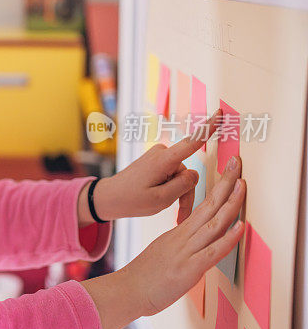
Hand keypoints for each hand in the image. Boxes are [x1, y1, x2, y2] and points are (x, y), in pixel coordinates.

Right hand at [81, 153, 244, 328]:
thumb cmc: (144, 277)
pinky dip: (228, 238)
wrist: (127, 290)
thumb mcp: (163, 253)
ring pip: (213, 223)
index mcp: (179, 233)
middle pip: (209, 206)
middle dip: (227, 183)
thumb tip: (194, 244)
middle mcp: (183, 237)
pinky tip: (240, 227)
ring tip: (243, 185)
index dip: (219, 187)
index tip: (230, 171)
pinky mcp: (189, 269)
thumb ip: (180, 245)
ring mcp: (186, 252)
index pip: (204, 205)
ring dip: (231, 203)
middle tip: (237, 162)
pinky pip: (212, 251)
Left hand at [87, 108, 222, 222]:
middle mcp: (162, 153)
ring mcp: (159, 157)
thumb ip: (183, 186)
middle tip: (179, 215)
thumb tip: (195, 173)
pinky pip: (172, 176)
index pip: (191, 142)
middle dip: (185, 194)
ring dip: (178, 195)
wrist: (108, 198)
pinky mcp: (157, 162)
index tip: (220, 113)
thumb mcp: (161, 199)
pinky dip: (171, 190)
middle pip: (187, 174)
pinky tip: (163, 202)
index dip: (208, 128)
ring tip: (171, 213)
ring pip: (181, 178)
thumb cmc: (131, 200)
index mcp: (163, 160)